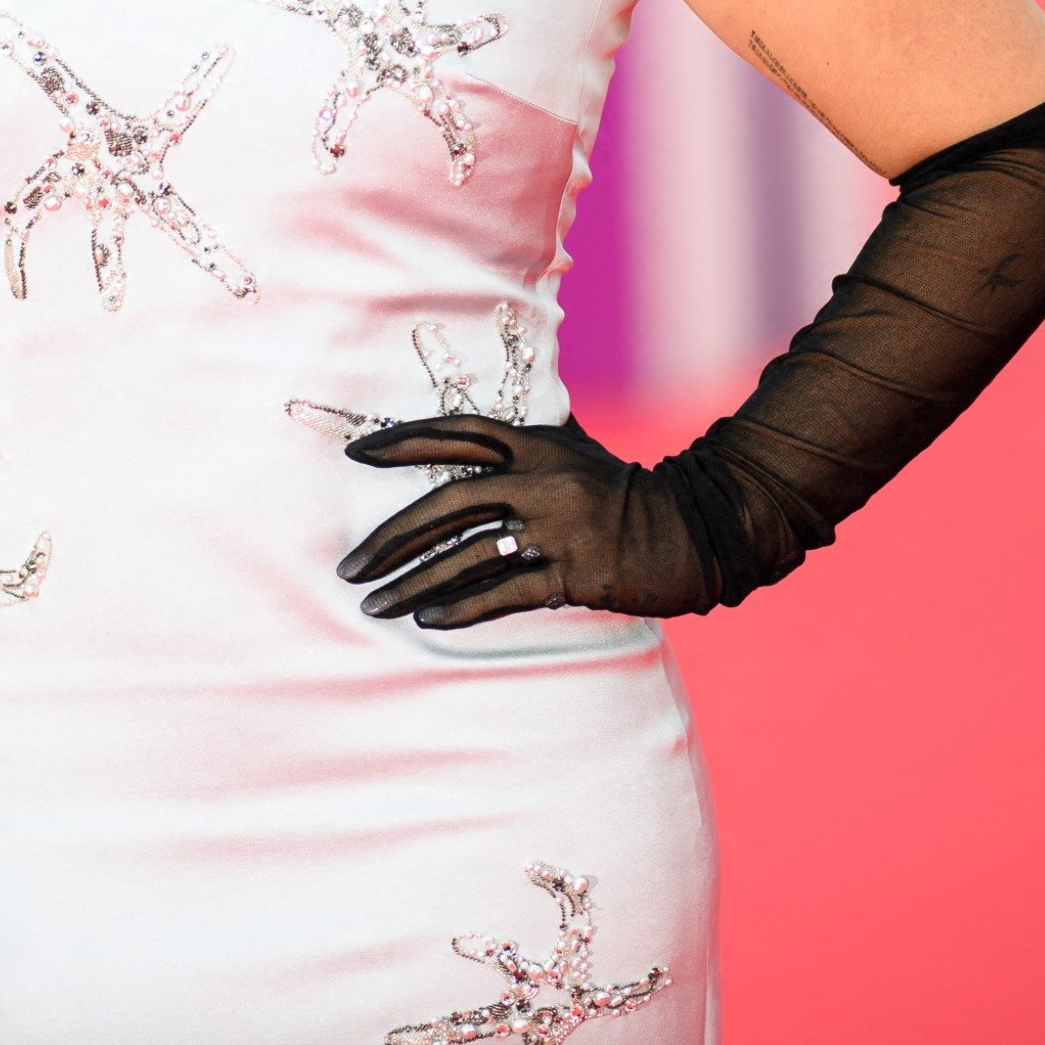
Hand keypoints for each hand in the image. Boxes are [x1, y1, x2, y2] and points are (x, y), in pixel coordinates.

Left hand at [335, 415, 719, 626]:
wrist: (694, 527)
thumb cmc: (625, 487)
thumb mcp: (577, 448)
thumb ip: (531, 435)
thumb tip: (483, 424)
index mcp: (537, 443)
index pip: (457, 431)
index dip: (405, 441)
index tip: (357, 454)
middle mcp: (541, 480)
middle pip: (447, 503)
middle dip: (391, 537)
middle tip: (350, 565)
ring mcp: (557, 528)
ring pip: (467, 556)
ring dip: (413, 584)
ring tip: (373, 604)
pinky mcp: (574, 573)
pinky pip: (504, 593)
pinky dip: (462, 608)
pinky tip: (426, 620)